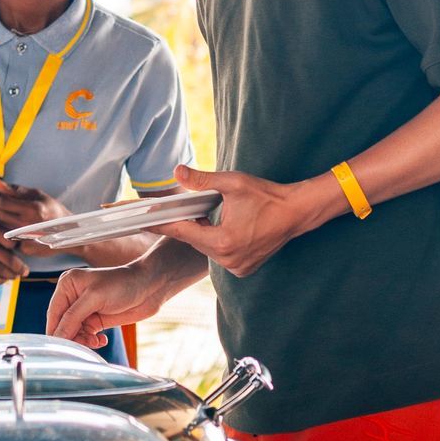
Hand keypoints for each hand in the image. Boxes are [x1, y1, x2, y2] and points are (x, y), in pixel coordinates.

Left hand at [0, 180, 62, 239]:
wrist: (68, 233)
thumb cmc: (52, 210)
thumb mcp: (37, 195)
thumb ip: (14, 190)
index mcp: (33, 209)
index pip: (3, 202)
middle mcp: (29, 225)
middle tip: (4, 207)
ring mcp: (27, 239)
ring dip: (0, 221)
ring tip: (10, 217)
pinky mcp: (25, 249)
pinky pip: (7, 239)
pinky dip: (8, 233)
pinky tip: (16, 229)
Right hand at [48, 258, 181, 350]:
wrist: (150, 288)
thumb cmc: (123, 284)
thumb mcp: (94, 298)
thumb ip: (73, 318)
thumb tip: (57, 336)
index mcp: (67, 285)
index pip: (54, 313)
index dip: (56, 331)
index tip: (60, 348)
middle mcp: (73, 297)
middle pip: (62, 325)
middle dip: (71, 337)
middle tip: (84, 345)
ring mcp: (84, 309)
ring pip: (74, 333)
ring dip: (82, 341)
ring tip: (95, 342)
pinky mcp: (95, 320)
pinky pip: (85, 336)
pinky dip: (91, 341)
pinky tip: (102, 340)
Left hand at [164, 162, 329, 279]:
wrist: (296, 212)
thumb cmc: (266, 195)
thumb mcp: (233, 183)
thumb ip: (203, 180)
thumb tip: (178, 172)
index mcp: (223, 241)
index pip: (183, 231)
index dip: (163, 223)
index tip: (143, 219)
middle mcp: (228, 260)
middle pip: (195, 240)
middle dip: (188, 224)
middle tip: (180, 209)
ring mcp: (237, 267)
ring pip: (208, 248)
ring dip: (204, 234)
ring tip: (206, 216)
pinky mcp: (243, 268)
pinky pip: (220, 254)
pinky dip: (217, 242)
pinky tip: (221, 228)